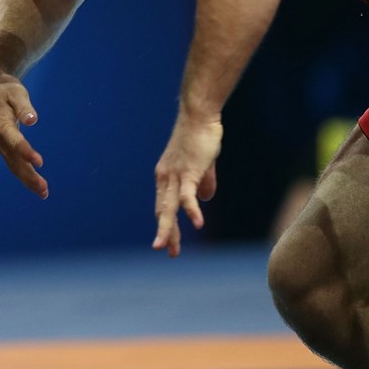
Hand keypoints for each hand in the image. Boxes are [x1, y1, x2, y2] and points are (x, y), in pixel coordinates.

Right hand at [0, 56, 47, 197]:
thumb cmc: (3, 88)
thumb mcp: (15, 91)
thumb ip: (24, 107)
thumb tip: (33, 120)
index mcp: (0, 124)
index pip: (14, 141)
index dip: (26, 152)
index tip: (40, 162)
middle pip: (14, 161)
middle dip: (29, 176)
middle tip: (44, 190)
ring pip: (13, 165)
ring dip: (27, 179)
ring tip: (43, 192)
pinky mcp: (2, 145)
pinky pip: (12, 163)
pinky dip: (23, 173)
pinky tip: (33, 182)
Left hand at [152, 114, 220, 256]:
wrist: (199, 116)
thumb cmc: (201, 137)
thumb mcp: (201, 165)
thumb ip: (203, 182)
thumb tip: (206, 199)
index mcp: (165, 177)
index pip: (163, 207)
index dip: (167, 226)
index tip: (170, 245)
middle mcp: (165, 178)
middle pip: (162, 211)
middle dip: (166, 234)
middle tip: (168, 252)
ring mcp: (175, 175)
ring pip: (169, 207)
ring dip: (168, 229)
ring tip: (168, 248)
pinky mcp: (188, 171)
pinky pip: (188, 195)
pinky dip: (191, 210)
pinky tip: (197, 224)